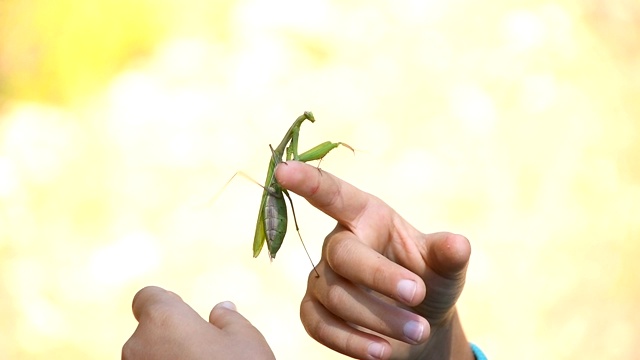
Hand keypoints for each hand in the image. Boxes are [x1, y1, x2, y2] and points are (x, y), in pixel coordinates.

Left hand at [122, 286, 274, 359]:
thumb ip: (228, 318)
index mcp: (163, 319)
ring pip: (147, 359)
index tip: (185, 313)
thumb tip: (220, 308)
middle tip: (205, 351)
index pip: (147, 296)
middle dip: (171, 337)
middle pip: (148, 332)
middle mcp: (138, 346)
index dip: (166, 301)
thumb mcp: (246, 340)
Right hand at [275, 161, 472, 359]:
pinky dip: (351, 341)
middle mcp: (339, 243)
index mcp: (366, 217)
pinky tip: (382, 352)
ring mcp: (322, 278)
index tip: (284, 170)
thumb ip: (447, 254)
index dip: (309, 182)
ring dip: (378, 317)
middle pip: (342, 254)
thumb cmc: (430, 280)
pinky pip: (320, 325)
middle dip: (379, 276)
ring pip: (336, 295)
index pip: (334, 195)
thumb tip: (458, 245)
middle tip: (419, 295)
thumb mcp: (445, 266)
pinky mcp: (314, 311)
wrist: (421, 323)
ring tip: (419, 332)